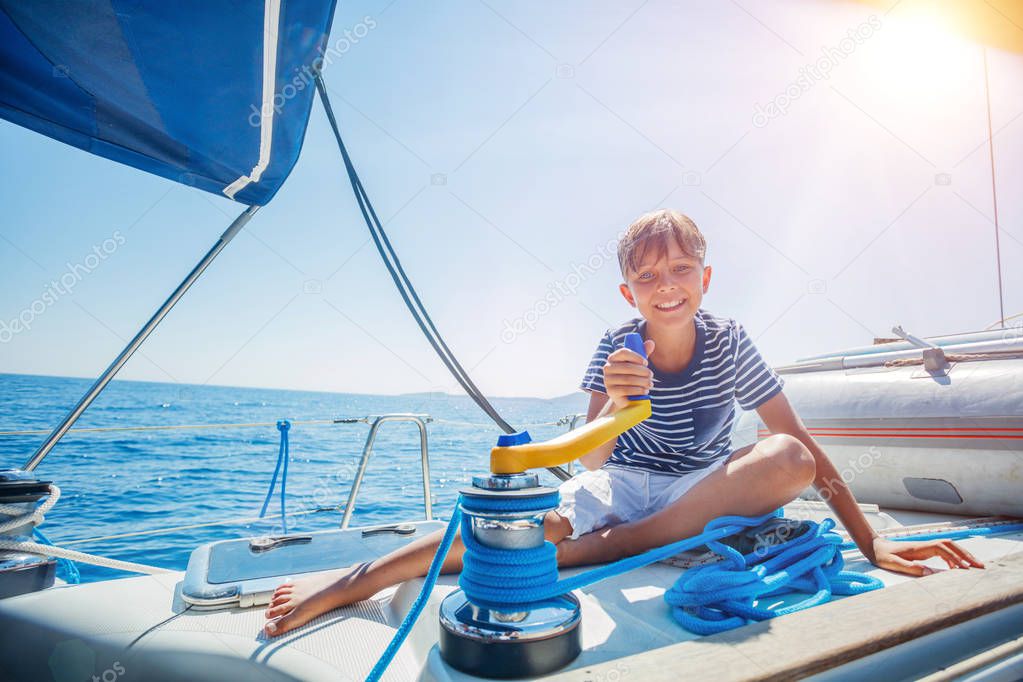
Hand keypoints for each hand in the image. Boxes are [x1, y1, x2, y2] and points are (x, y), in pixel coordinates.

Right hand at [603, 339, 655, 409]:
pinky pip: (626, 390)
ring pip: (628, 379)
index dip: (636, 356)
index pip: (623, 352)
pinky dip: (638, 390)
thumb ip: (643, 353)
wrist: (624, 396)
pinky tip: (645, 391)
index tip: (646, 362)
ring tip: (650, 384)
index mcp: (613, 358)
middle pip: (627, 367)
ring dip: (642, 382)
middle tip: (651, 375)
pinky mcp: (610, 392)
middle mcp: (607, 368)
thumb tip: (651, 342)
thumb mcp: (638, 364)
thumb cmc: (632, 376)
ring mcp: (607, 380)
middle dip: (643, 371)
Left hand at [869, 537, 984, 575]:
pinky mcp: (923, 551)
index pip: (943, 550)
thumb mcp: (893, 564)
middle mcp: (925, 545)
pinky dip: (952, 559)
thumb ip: (910, 568)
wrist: (874, 547)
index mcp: (920, 548)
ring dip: (962, 556)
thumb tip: (929, 573)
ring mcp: (925, 547)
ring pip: (949, 548)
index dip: (956, 558)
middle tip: (980, 566)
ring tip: (974, 568)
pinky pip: (943, 553)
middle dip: (966, 554)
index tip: (966, 569)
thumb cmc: (882, 555)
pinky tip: (955, 569)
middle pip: (951, 546)